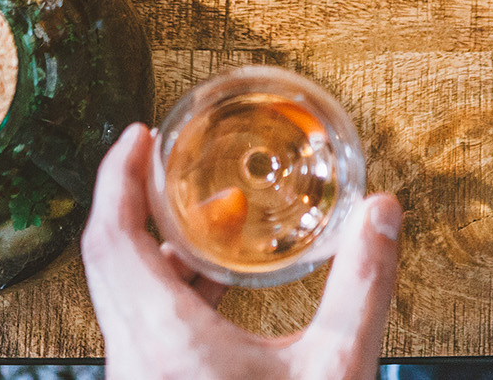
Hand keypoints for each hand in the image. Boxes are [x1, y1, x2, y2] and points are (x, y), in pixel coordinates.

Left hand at [83, 123, 403, 379]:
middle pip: (107, 259)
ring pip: (122, 297)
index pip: (111, 237)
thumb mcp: (337, 368)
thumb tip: (385, 215)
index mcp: (163, 339)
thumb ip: (363, 285)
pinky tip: (222, 290)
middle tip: (167, 160)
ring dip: (158, 250)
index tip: (138, 136)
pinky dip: (169, 291)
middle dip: (138, 202)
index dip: (117, 178)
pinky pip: (141, 328)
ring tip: (212, 221)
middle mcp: (133, 360)